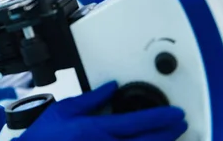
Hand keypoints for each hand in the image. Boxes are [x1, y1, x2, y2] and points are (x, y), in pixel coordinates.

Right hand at [15, 82, 186, 140]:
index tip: (175, 113)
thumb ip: (90, 98)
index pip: (137, 122)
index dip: (160, 117)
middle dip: (168, 132)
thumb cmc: (43, 138)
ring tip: (170, 136)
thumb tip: (109, 87)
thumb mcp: (63, 110)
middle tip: (179, 124)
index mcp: (95, 129)